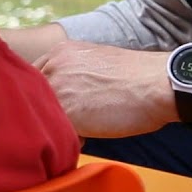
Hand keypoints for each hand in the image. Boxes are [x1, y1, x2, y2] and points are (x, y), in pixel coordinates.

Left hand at [33, 41, 175, 138]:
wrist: (158, 84)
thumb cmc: (137, 78)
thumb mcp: (95, 62)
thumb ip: (72, 74)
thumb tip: (65, 97)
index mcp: (59, 52)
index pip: (34, 80)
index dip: (45, 98)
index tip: (58, 109)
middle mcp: (53, 66)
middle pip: (33, 98)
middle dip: (47, 113)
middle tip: (70, 123)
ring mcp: (58, 88)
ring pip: (43, 116)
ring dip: (57, 126)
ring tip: (83, 129)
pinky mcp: (68, 112)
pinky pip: (57, 132)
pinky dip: (68, 139)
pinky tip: (88, 136)